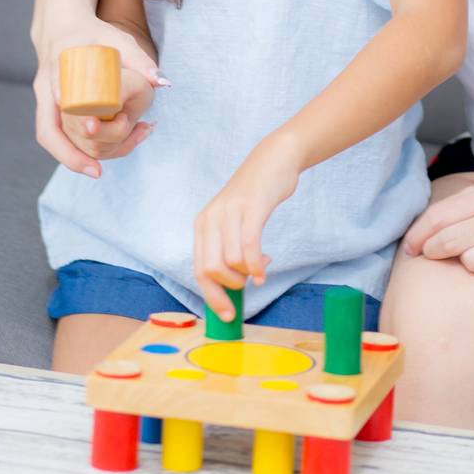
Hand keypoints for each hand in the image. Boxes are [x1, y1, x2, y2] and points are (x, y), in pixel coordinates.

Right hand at [33, 17, 163, 177]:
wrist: (62, 26)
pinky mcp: (48, 105)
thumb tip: (162, 82)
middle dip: (69, 155)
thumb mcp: (115, 39)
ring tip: (98, 169)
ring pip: (49, 135)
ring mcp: (44, 97)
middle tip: (96, 171)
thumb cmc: (91, 32)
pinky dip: (72, 145)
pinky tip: (95, 154)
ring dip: (71, 155)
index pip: (58, 98)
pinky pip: (55, 131)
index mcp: (58, 66)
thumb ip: (139, 58)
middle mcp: (45, 86)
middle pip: (47, 130)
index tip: (90, 136)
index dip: (71, 121)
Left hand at [194, 138, 302, 319]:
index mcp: (203, 224)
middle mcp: (211, 219)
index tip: (227, 314)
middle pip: (211, 270)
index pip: (199, 270)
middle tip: (246, 289)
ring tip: (260, 267)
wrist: (273, 159)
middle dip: (229, 289)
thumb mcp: (232, 221)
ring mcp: (230, 212)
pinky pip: (249, 246)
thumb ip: (228, 248)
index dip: (212, 297)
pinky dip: (256, 266)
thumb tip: (234, 286)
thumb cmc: (255, 196)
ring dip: (247, 274)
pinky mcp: (251, 208)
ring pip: (230, 262)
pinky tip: (263, 271)